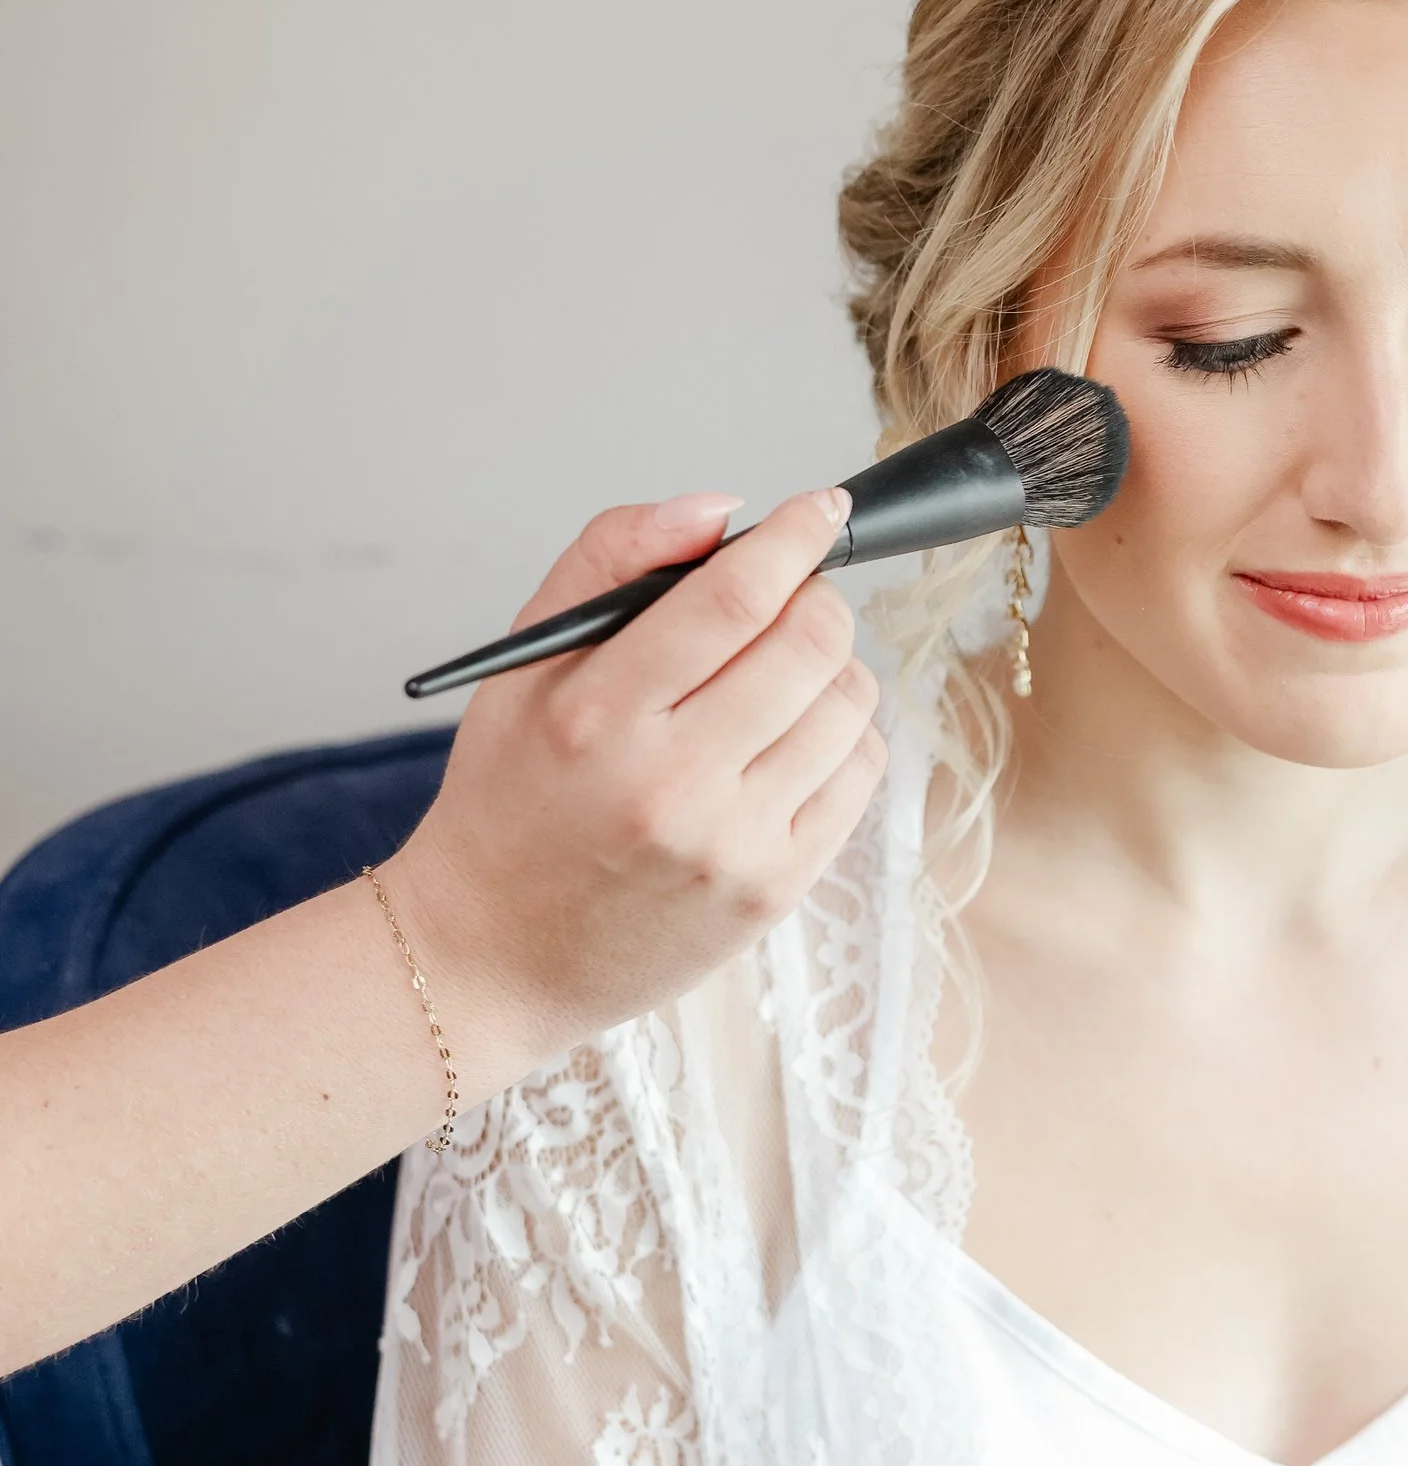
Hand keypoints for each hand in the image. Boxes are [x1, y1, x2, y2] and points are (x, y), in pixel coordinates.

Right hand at [386, 487, 885, 1079]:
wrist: (492, 954)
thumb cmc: (508, 801)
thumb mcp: (523, 666)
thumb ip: (610, 562)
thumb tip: (722, 512)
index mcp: (597, 714)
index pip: (734, 598)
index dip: (794, 538)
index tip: (819, 511)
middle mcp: (671, 782)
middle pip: (810, 644)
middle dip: (817, 599)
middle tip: (791, 600)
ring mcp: (731, 844)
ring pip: (847, 706)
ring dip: (832, 667)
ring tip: (781, 678)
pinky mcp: (773, 890)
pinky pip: (857, 776)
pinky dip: (841, 737)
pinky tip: (790, 741)